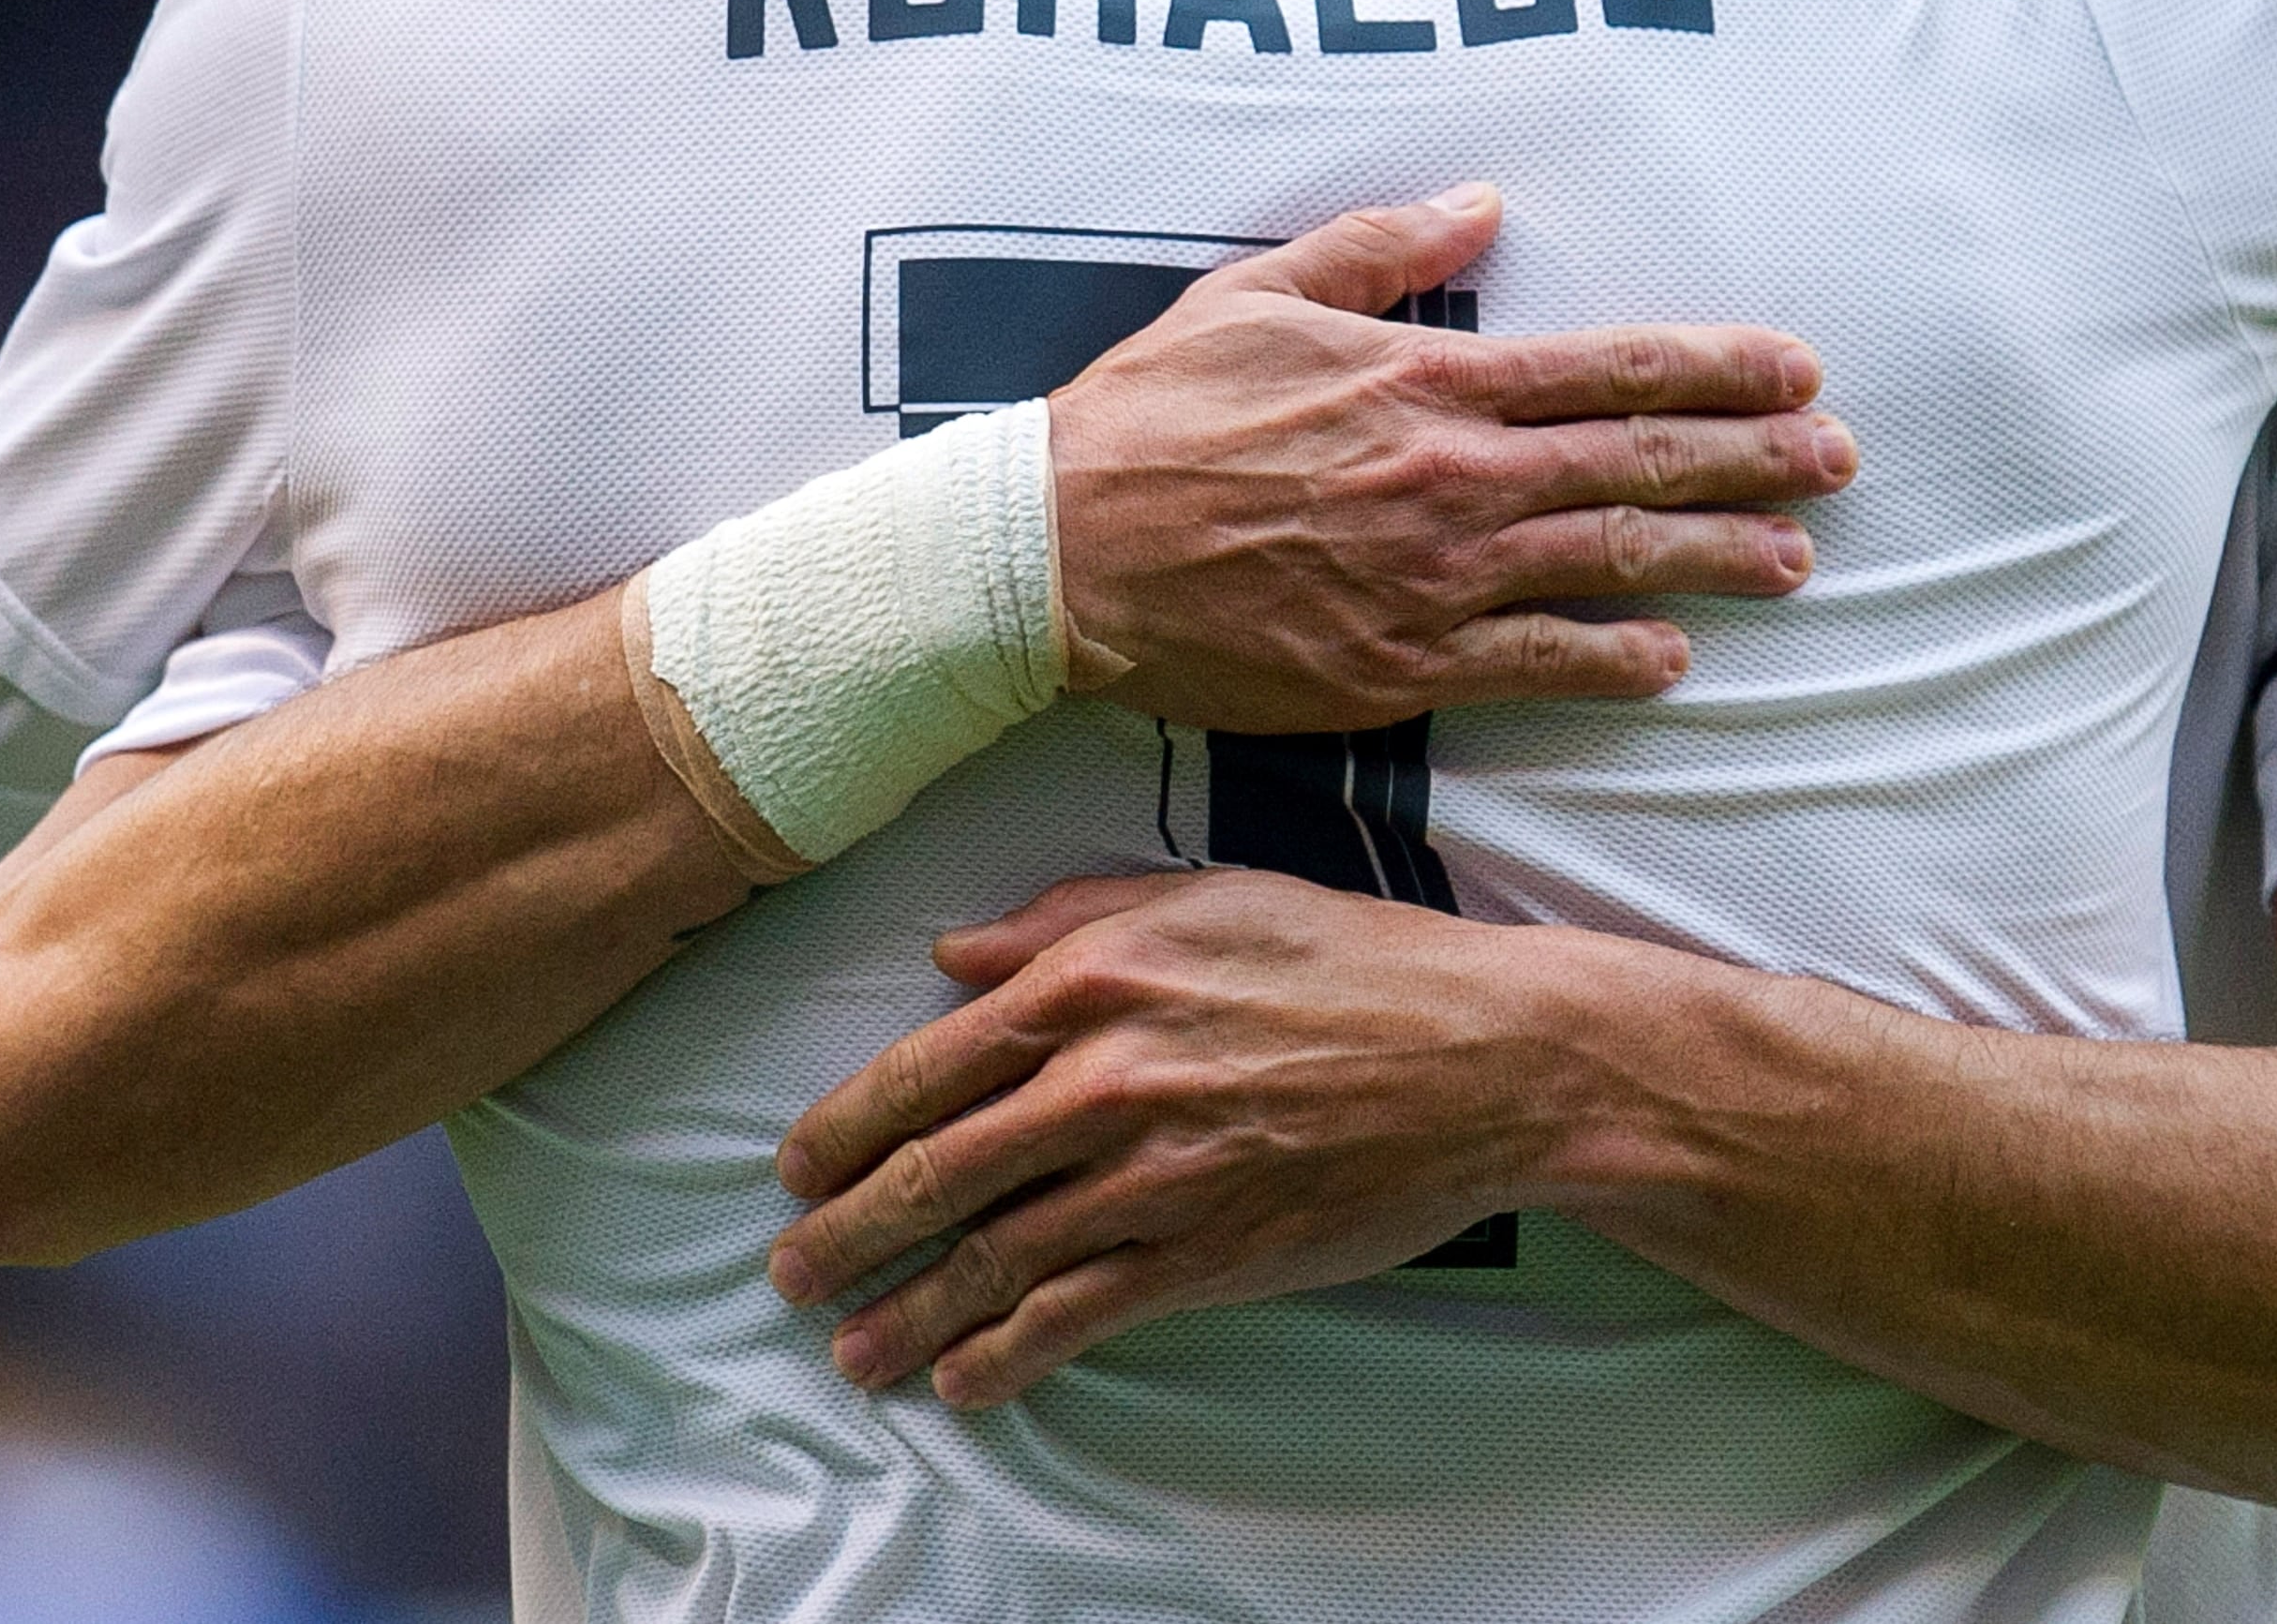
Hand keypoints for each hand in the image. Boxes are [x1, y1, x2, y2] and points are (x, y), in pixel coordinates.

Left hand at [768, 872, 1586, 1403]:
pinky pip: (1074, 1316)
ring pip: (988, 1259)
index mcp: (1092, 982)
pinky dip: (1003, 1356)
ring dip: (904, 1315)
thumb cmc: (1351, 963)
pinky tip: (962, 1380)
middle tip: (790, 1271)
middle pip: (932, 1174)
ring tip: (851, 1351)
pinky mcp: (1203, 1253)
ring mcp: (1151, 1175)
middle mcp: (1103, 1080)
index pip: (924, 1066)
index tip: (795, 1166)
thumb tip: (951, 955)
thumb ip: (1066, 918)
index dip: (842, 1126)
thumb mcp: (1207, 896)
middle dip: (842, 1234)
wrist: (1486, 1057)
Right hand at [1046, 187, 1854, 731]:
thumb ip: (1379, 247)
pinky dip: (1614, 661)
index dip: (1716, 368)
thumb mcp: (1258, 293)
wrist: (1058, 552)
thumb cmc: (1152, 415)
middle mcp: (1449, 477)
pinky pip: (1536, 665)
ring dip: (1715, 561)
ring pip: (1608, 566)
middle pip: (1637, 466)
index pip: (1609, 368)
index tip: (1795, 368)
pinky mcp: (1397, 666)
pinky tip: (1673, 661)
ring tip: (1795, 562)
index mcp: (1425, 380)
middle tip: (1840, 459)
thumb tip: (1480, 204)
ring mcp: (1431, 579)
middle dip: (1754, 460)